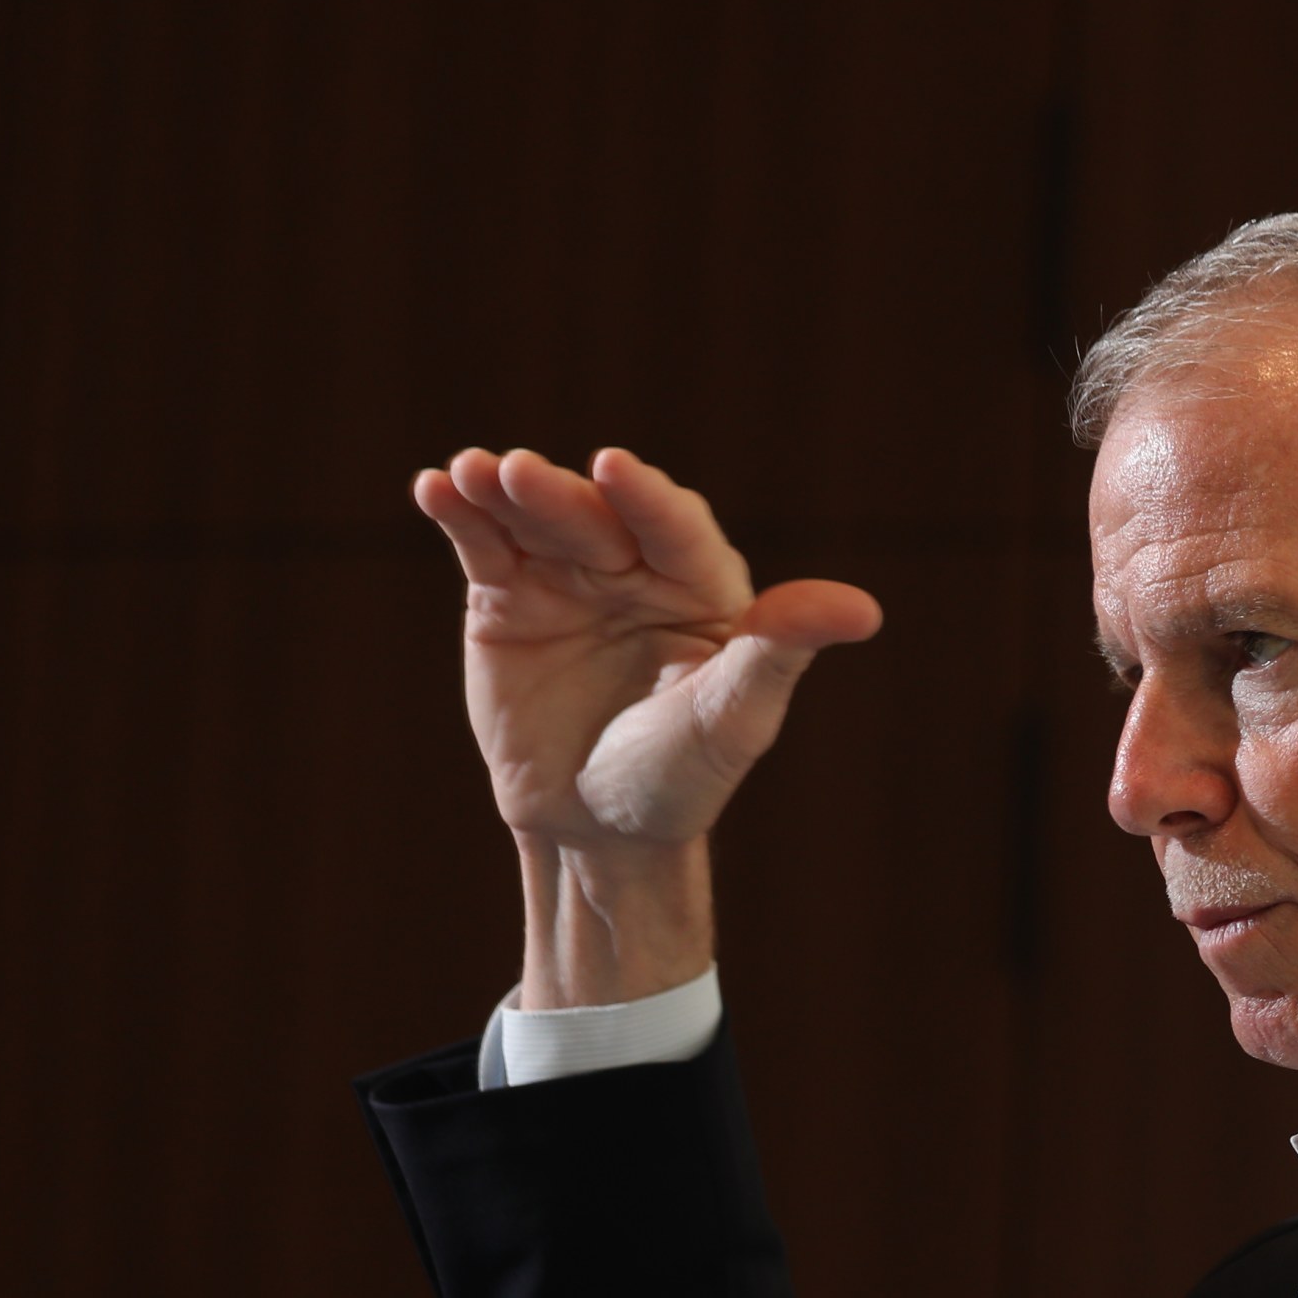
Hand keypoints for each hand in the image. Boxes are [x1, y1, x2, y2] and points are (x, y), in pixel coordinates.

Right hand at [409, 445, 881, 1005]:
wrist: (598, 829)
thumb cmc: (683, 779)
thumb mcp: (734, 721)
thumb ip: (780, 655)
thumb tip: (864, 610)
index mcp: (706, 588)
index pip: (678, 529)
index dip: (647, 499)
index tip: (615, 469)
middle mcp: (638, 569)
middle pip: (596, 515)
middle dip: (556, 494)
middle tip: (515, 473)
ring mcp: (569, 576)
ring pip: (534, 517)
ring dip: (497, 491)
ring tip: (464, 474)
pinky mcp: (506, 596)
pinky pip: (482, 544)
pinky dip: (457, 515)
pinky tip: (433, 489)